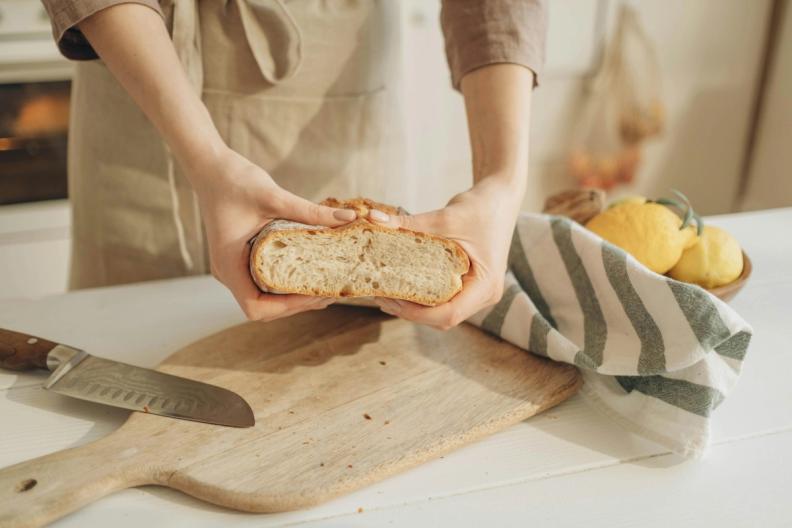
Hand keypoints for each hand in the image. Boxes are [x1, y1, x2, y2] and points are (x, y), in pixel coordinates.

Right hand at [190, 147, 357, 320]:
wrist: (210, 168)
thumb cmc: (234, 180)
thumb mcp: (274, 196)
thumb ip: (310, 211)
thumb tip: (349, 218)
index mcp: (229, 264)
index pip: (256, 307)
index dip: (287, 307)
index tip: (315, 293)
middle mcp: (228, 272)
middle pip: (264, 308)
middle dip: (297, 303)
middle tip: (331, 290)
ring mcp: (233, 268)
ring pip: (264, 298)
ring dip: (293, 296)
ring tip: (325, 285)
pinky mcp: (241, 259)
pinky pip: (264, 282)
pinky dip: (286, 284)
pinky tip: (310, 272)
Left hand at [371, 177, 520, 329]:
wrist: (500, 197)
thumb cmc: (480, 207)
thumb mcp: (444, 217)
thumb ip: (409, 223)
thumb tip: (372, 218)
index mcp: (486, 284)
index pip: (449, 313)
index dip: (417, 313)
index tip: (391, 298)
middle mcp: (486, 294)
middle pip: (444, 318)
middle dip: (411, 312)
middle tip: (381, 296)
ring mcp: (480, 293)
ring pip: (444, 313)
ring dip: (416, 308)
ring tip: (387, 293)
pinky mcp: (472, 286)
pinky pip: (446, 301)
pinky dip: (424, 298)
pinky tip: (403, 286)